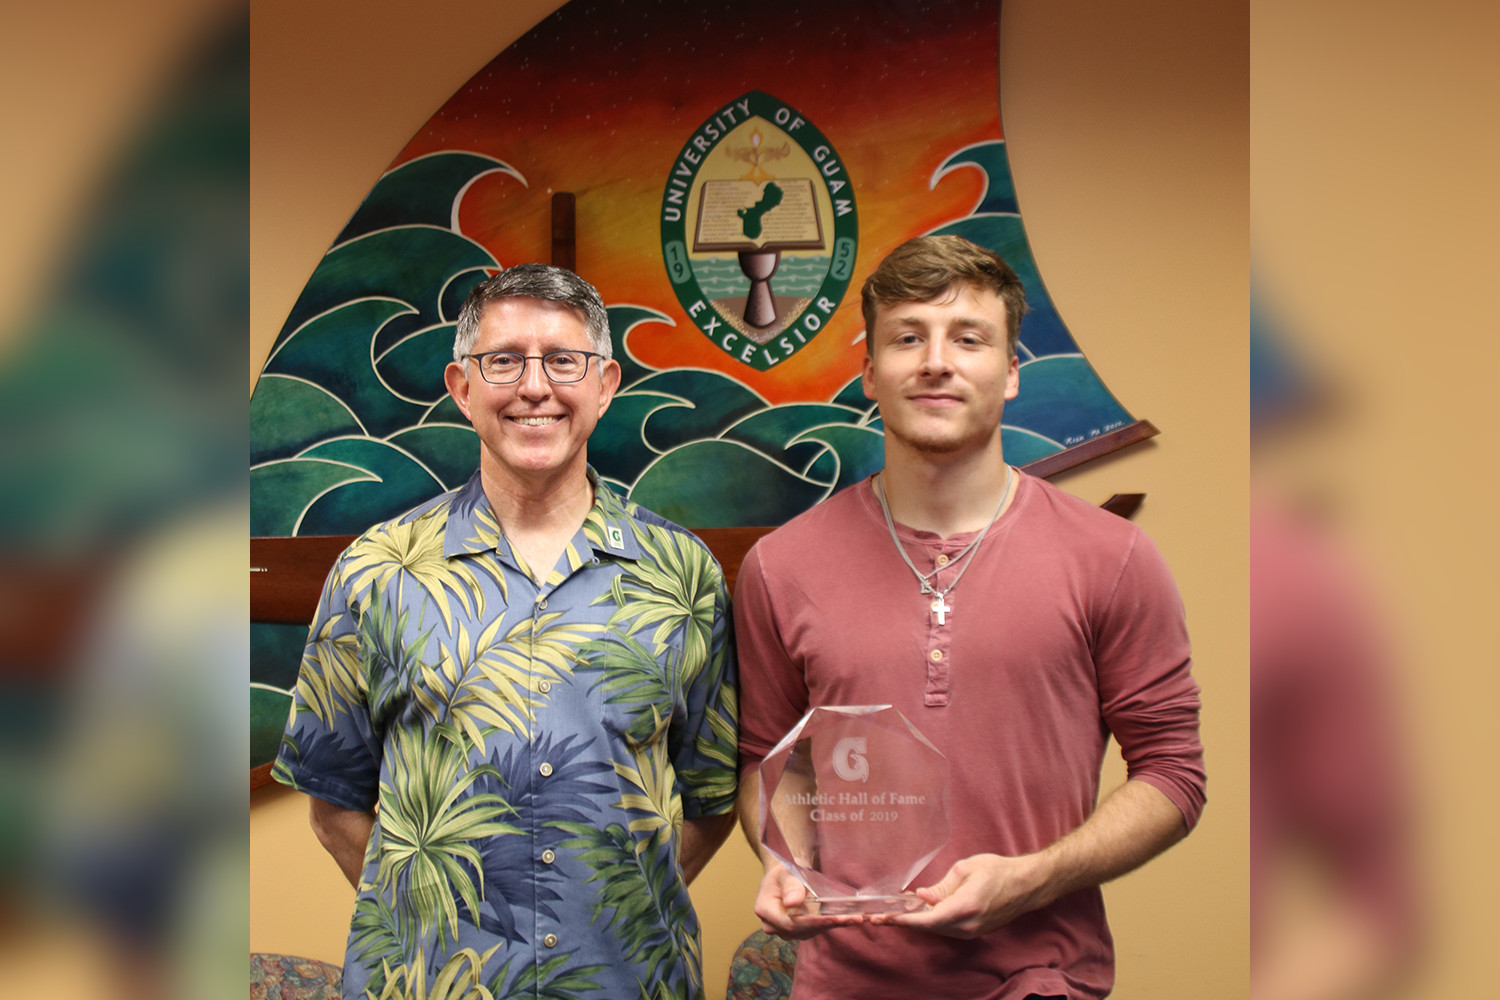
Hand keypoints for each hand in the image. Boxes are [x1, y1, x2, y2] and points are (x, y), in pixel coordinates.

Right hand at [753, 862, 862, 938]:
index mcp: (765, 910)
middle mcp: (774, 925)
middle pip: (803, 929)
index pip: (789, 922)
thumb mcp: (786, 871)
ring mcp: (787, 930)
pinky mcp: (800, 930)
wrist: (786, 876)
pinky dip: (834, 923)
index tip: (831, 918)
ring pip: (813, 930)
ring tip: (856, 918)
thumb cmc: (784, 871)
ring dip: (835, 925)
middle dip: (829, 924)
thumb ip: (790, 885)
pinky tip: (851, 919)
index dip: (811, 922)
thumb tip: (793, 903)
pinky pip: (818, 928)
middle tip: (853, 918)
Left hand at [878, 853, 1051, 938]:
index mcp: (965, 907)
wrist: (1026, 884)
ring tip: (894, 913)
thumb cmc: (997, 870)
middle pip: (929, 927)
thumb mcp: (965, 869)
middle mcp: (968, 925)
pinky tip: (919, 912)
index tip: (884, 918)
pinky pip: (948, 928)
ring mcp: (973, 931)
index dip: (904, 920)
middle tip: (878, 916)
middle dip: (904, 921)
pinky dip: (932, 921)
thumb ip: (941, 887)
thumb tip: (921, 898)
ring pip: (937, 929)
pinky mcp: (975, 931)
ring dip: (917, 922)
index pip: (928, 919)